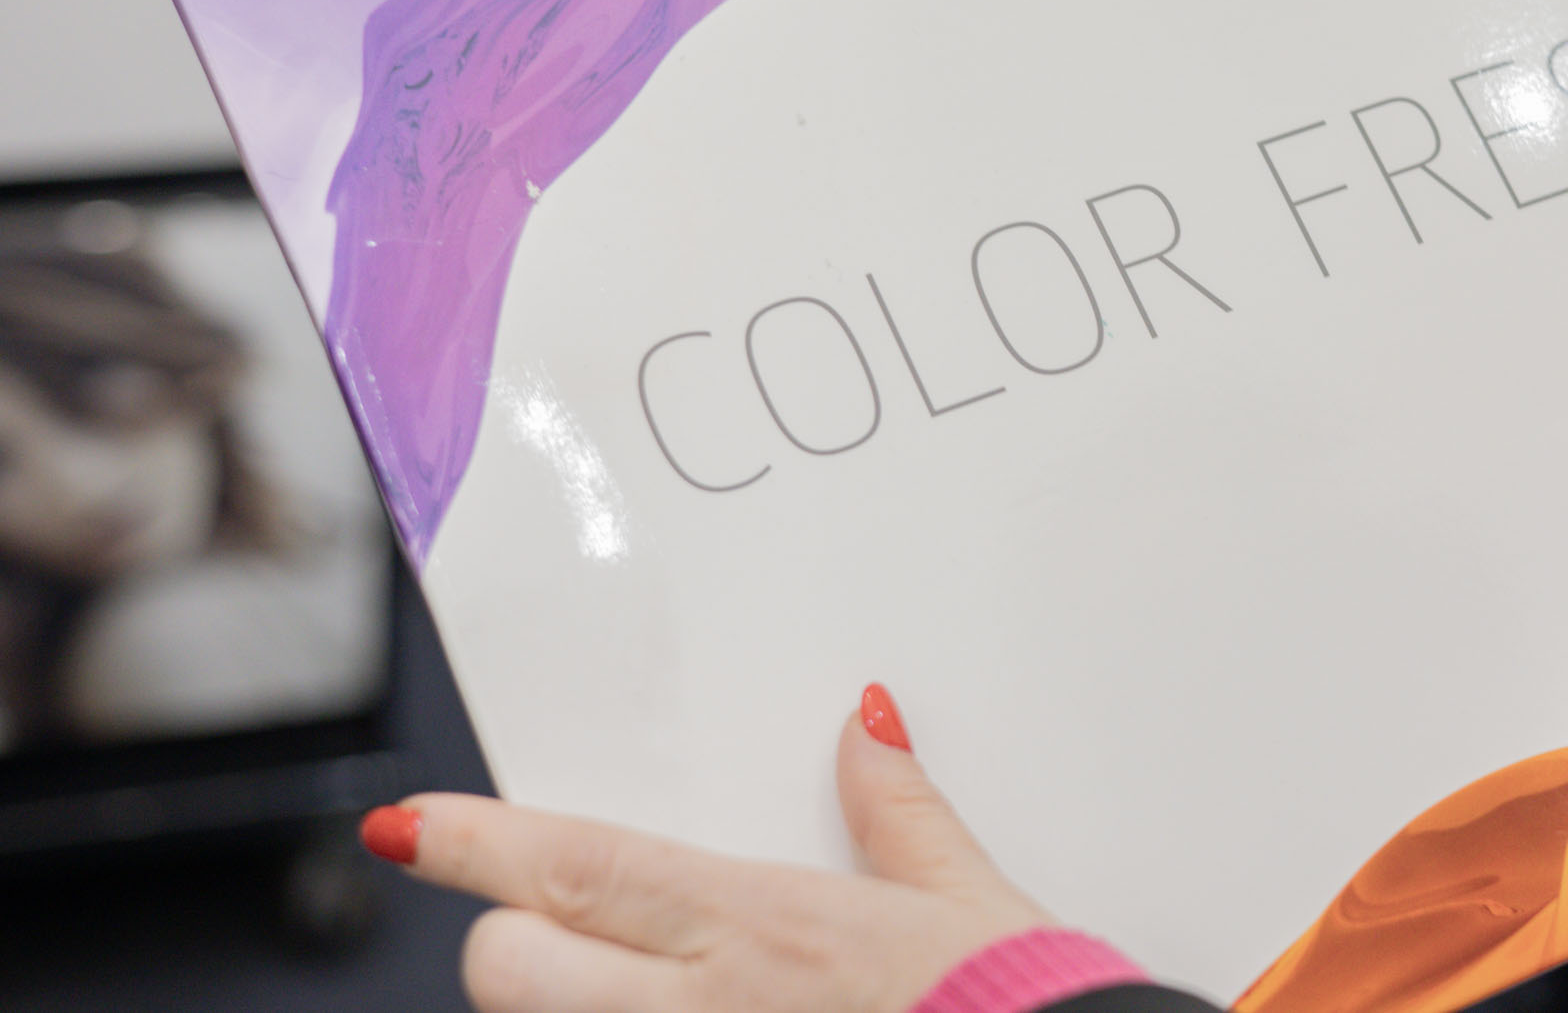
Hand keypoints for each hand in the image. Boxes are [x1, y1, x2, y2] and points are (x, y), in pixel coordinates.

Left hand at [366, 686, 1050, 1012]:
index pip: (580, 867)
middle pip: (515, 972)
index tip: (407, 826)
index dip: (479, 843)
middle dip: (509, 948)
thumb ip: (900, 813)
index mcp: (760, 924)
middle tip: (551, 937)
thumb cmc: (1022, 1006)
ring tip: (632, 993)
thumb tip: (864, 721)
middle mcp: (706, 1008)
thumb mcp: (966, 901)